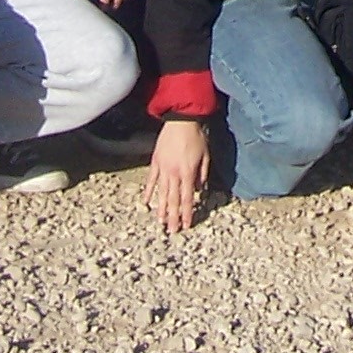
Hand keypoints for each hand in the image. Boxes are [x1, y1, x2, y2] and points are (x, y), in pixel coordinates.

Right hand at [146, 119, 210, 233]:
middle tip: (172, 231)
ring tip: (160, 222)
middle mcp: (174, 174)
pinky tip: (146, 202)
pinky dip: (149, 192)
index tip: (186, 225)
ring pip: (161, 193)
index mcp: (188, 173)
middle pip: (173, 200)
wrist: (181, 121)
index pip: (188, 198)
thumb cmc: (196, 137)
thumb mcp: (205, 156)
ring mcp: (163, 169)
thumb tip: (199, 189)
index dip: (187, 213)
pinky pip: (151, 180)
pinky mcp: (155, 162)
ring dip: (161, 209)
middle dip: (173, 217)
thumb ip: (202, 174)